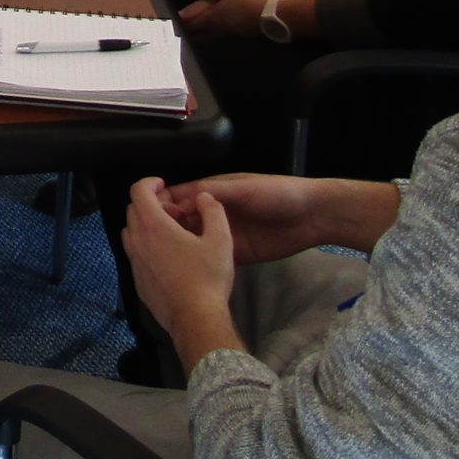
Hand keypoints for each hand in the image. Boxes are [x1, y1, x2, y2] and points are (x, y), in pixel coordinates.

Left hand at [125, 177, 235, 345]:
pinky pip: (134, 254)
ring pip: (130, 232)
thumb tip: (204, 197)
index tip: (163, 185)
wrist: (194, 319)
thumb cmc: (207, 278)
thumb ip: (213, 211)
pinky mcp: (136, 280)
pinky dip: (145, 246)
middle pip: (133, 210)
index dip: (150, 182)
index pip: (138, 191)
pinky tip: (167, 258)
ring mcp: (134, 262)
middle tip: (175, 213)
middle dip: (151, 204)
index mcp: (154, 226)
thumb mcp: (220, 240)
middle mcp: (137, 241)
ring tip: (170, 234)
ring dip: (145, 225)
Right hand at [159, 174, 331, 266]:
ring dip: (180, 246)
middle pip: (184, 220)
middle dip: (167, 228)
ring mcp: (225, 234)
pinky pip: (213, 257)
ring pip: (195, 240)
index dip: (165, 205)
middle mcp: (216, 214)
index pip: (182, 196)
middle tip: (150, 243)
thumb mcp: (242, 188)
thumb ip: (213, 193)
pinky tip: (184, 270)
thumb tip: (179, 200)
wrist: (312, 216)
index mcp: (214, 192)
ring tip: (161, 259)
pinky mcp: (237, 254)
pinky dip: (199, 262)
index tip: (147, 217)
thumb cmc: (276, 194)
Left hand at [178, 0, 268, 39]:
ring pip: (207, 37)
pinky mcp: (236, 36)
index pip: (190, 25)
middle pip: (197, 35)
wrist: (269, 17)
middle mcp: (216, 30)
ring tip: (192, 30)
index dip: (181, 24)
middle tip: (179, 29)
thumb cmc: (245, 2)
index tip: (173, 23)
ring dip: (199, 34)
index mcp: (211, 19)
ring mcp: (226, 35)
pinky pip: (218, 36)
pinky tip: (213, 30)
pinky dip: (211, 34)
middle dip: (188, 32)